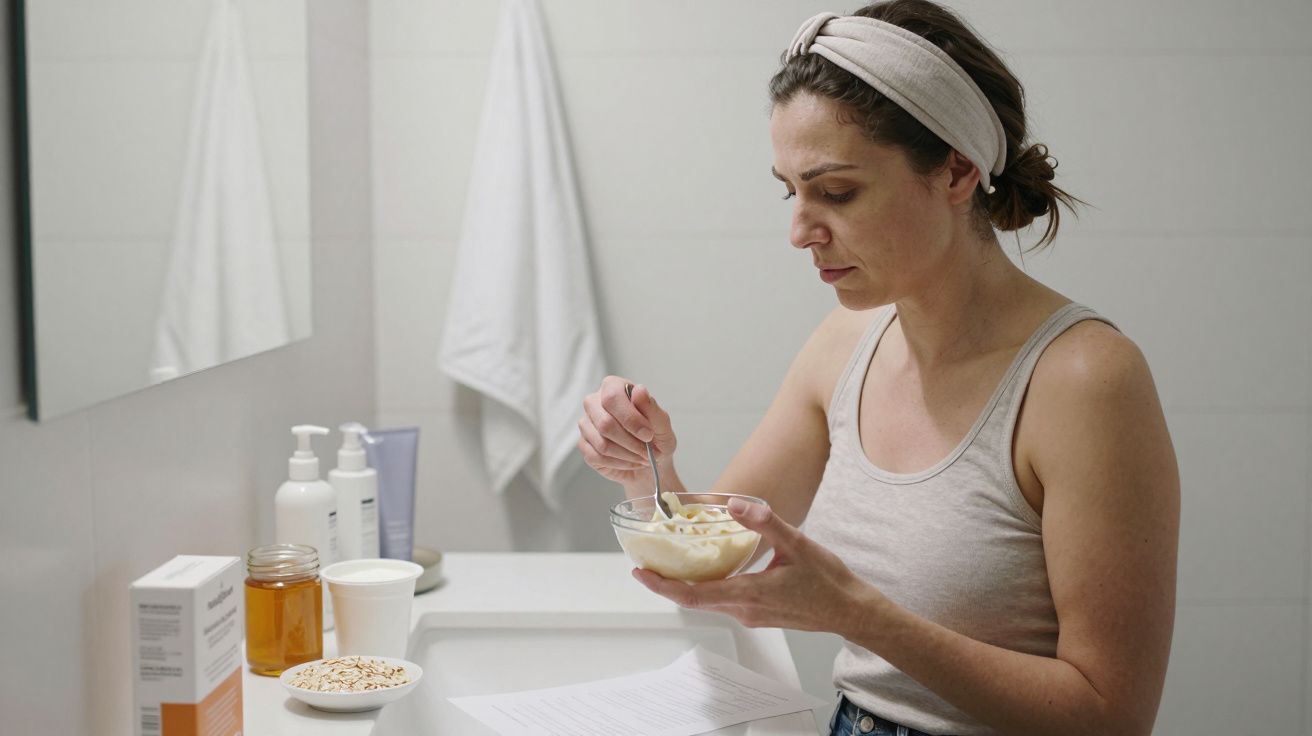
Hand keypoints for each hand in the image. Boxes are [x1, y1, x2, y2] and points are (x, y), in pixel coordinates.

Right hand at [577, 376, 676, 489]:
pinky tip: (630, 461)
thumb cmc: (657, 437)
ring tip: (641, 457)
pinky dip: (619, 463)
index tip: (648, 434)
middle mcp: (594, 402)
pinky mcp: (584, 445)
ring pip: (602, 443)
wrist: (652, 462)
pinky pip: (597, 457)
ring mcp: (586, 424)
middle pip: (605, 423)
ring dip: (627, 455)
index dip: (630, 418)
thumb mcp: (662, 423)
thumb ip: (651, 407)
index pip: (612, 397)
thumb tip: (638, 390)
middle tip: (647, 451)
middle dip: (630, 442)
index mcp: (613, 387)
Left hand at [632, 497, 883, 634]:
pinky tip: (707, 570)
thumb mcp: (796, 543)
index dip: (663, 585)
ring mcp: (751, 616)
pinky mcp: (759, 615)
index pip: (693, 595)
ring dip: (687, 585)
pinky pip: (724, 601)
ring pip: (709, 601)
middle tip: (646, 564)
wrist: (851, 611)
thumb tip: (734, 503)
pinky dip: (708, 587)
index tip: (641, 573)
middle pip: (694, 600)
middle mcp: (744, 611)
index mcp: (749, 595)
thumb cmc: (828, 581)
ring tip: (670, 563)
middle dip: (667, 583)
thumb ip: (764, 522)